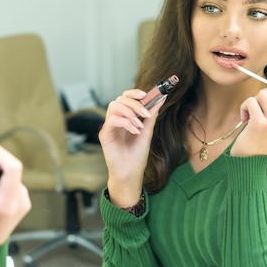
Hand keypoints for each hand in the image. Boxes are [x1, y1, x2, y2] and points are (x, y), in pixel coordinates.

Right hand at [98, 88, 163, 207]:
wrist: (131, 173)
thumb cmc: (137, 155)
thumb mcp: (147, 132)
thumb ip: (151, 115)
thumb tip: (161, 98)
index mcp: (124, 118)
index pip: (125, 97)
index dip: (134, 92)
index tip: (146, 94)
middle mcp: (115, 120)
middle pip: (119, 99)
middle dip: (134, 104)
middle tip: (145, 113)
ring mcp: (109, 127)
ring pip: (114, 106)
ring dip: (130, 113)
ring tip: (139, 126)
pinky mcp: (104, 135)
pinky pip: (112, 120)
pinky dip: (125, 123)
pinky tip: (134, 131)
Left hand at [231, 72, 266, 156]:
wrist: (249, 159)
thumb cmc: (260, 136)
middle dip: (264, 92)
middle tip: (257, 103)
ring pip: (263, 95)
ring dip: (252, 100)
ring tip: (250, 112)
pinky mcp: (260, 124)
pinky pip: (251, 101)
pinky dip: (244, 106)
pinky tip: (244, 117)